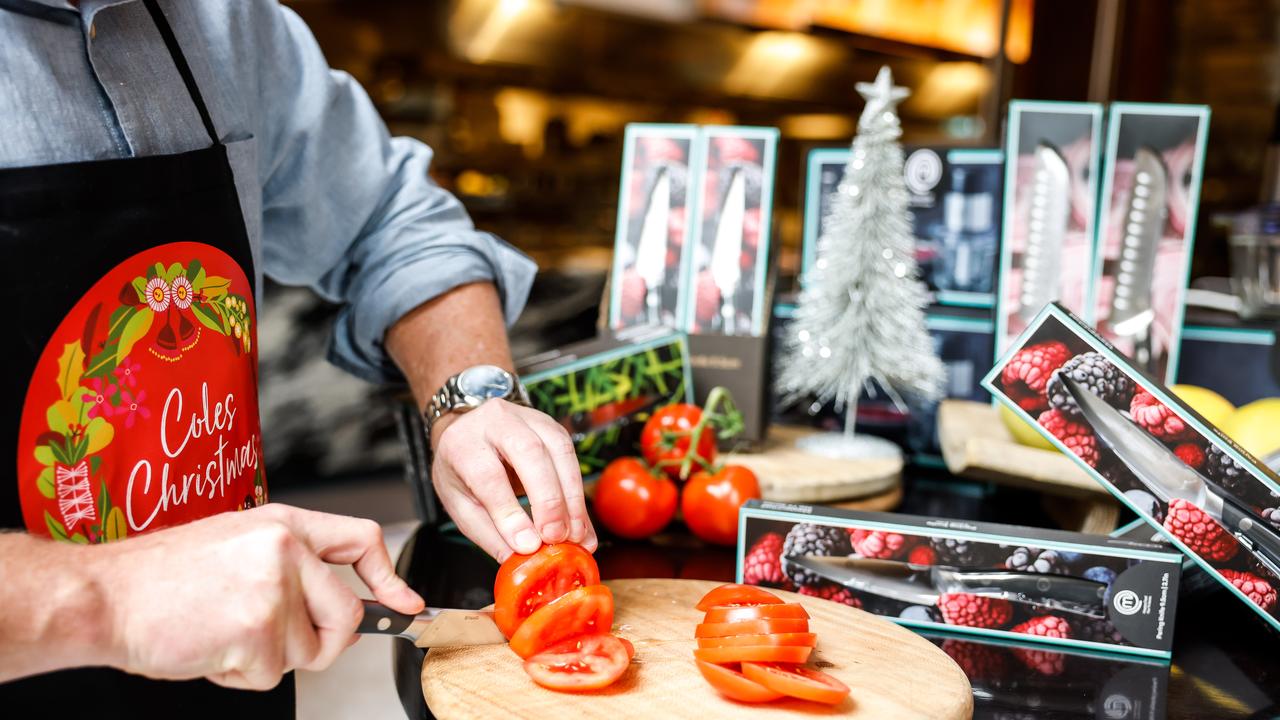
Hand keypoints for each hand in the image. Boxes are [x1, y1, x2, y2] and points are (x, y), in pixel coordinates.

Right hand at [97, 504, 423, 689]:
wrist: (102, 597)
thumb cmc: (158, 578)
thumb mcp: (235, 546)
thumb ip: (291, 568)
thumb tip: (345, 608)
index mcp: (283, 523)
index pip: (362, 540)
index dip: (389, 578)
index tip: (404, 605)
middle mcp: (286, 549)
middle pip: (347, 615)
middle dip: (322, 644)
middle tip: (275, 644)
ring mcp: (274, 588)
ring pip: (308, 652)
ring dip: (269, 660)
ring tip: (222, 634)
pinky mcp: (257, 629)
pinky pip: (273, 674)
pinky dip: (242, 676)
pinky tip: (209, 650)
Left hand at [431, 399, 595, 560]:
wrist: (470, 429)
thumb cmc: (463, 471)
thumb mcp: (461, 504)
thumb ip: (489, 531)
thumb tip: (521, 557)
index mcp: (463, 442)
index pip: (488, 474)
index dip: (509, 511)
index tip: (528, 544)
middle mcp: (496, 421)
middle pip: (529, 453)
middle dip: (548, 499)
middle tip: (556, 538)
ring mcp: (529, 418)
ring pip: (559, 450)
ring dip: (571, 497)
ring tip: (574, 535)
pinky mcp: (553, 426)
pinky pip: (572, 457)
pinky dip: (578, 493)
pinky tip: (579, 521)